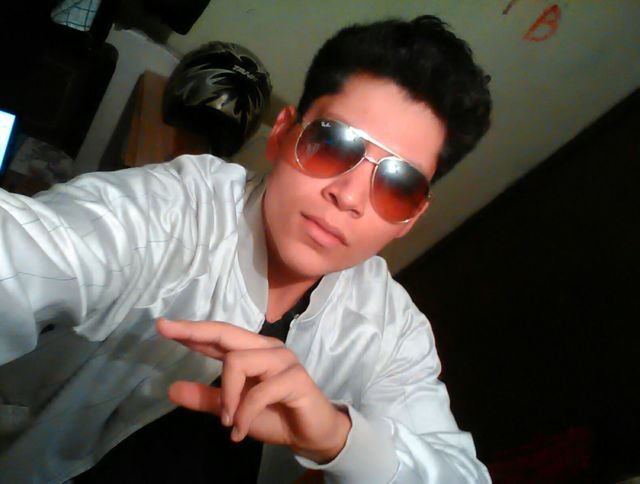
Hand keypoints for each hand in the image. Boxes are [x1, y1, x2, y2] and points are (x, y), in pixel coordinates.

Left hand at [156, 318, 351, 462]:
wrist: (312, 434)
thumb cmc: (274, 415)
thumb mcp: (233, 410)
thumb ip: (206, 398)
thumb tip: (171, 389)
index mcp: (252, 352)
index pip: (217, 336)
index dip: (190, 330)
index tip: (162, 325)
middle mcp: (266, 348)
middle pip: (226, 334)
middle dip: (195, 331)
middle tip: (167, 332)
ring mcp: (283, 360)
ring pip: (238, 361)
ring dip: (226, 395)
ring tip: (227, 420)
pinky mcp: (295, 378)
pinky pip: (259, 391)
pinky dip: (244, 414)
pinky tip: (239, 432)